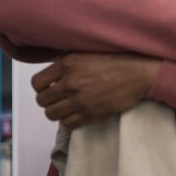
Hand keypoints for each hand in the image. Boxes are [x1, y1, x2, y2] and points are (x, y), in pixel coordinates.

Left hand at [32, 52, 161, 128]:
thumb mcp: (87, 52)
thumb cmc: (117, 60)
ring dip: (57, 111)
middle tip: (59, 98)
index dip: (41, 87)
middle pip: (42, 100)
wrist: (139, 73)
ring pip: (51, 114)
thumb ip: (66, 60)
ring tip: (66, 107)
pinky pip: (68, 124)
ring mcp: (80, 100)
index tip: (49, 87)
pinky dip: (69, 120)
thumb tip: (51, 72)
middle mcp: (70, 82)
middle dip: (48, 100)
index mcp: (67, 64)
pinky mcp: (91, 114)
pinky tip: (77, 113)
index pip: (36, 83)